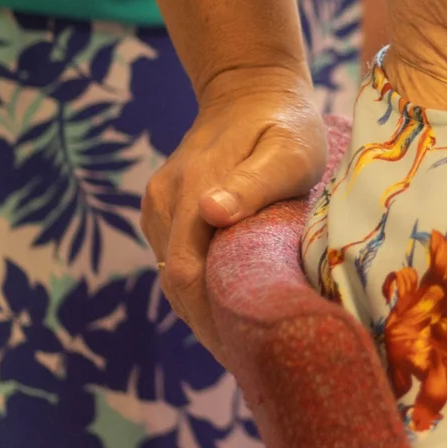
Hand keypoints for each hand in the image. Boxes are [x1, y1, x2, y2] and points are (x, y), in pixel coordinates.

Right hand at [142, 65, 329, 342]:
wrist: (251, 88)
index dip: (212, 320)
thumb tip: (211, 213)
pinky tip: (227, 307)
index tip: (245, 352)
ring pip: (173, 274)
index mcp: (192, 189)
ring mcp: (158, 204)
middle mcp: (164, 201)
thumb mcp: (287, 148)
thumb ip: (254, 182)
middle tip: (252, 359)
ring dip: (202, 309)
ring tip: (244, 344)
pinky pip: (175, 258)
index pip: (188, 275)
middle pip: (177, 283)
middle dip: (210, 325)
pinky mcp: (162, 208)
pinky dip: (197, 286)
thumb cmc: (284, 121)